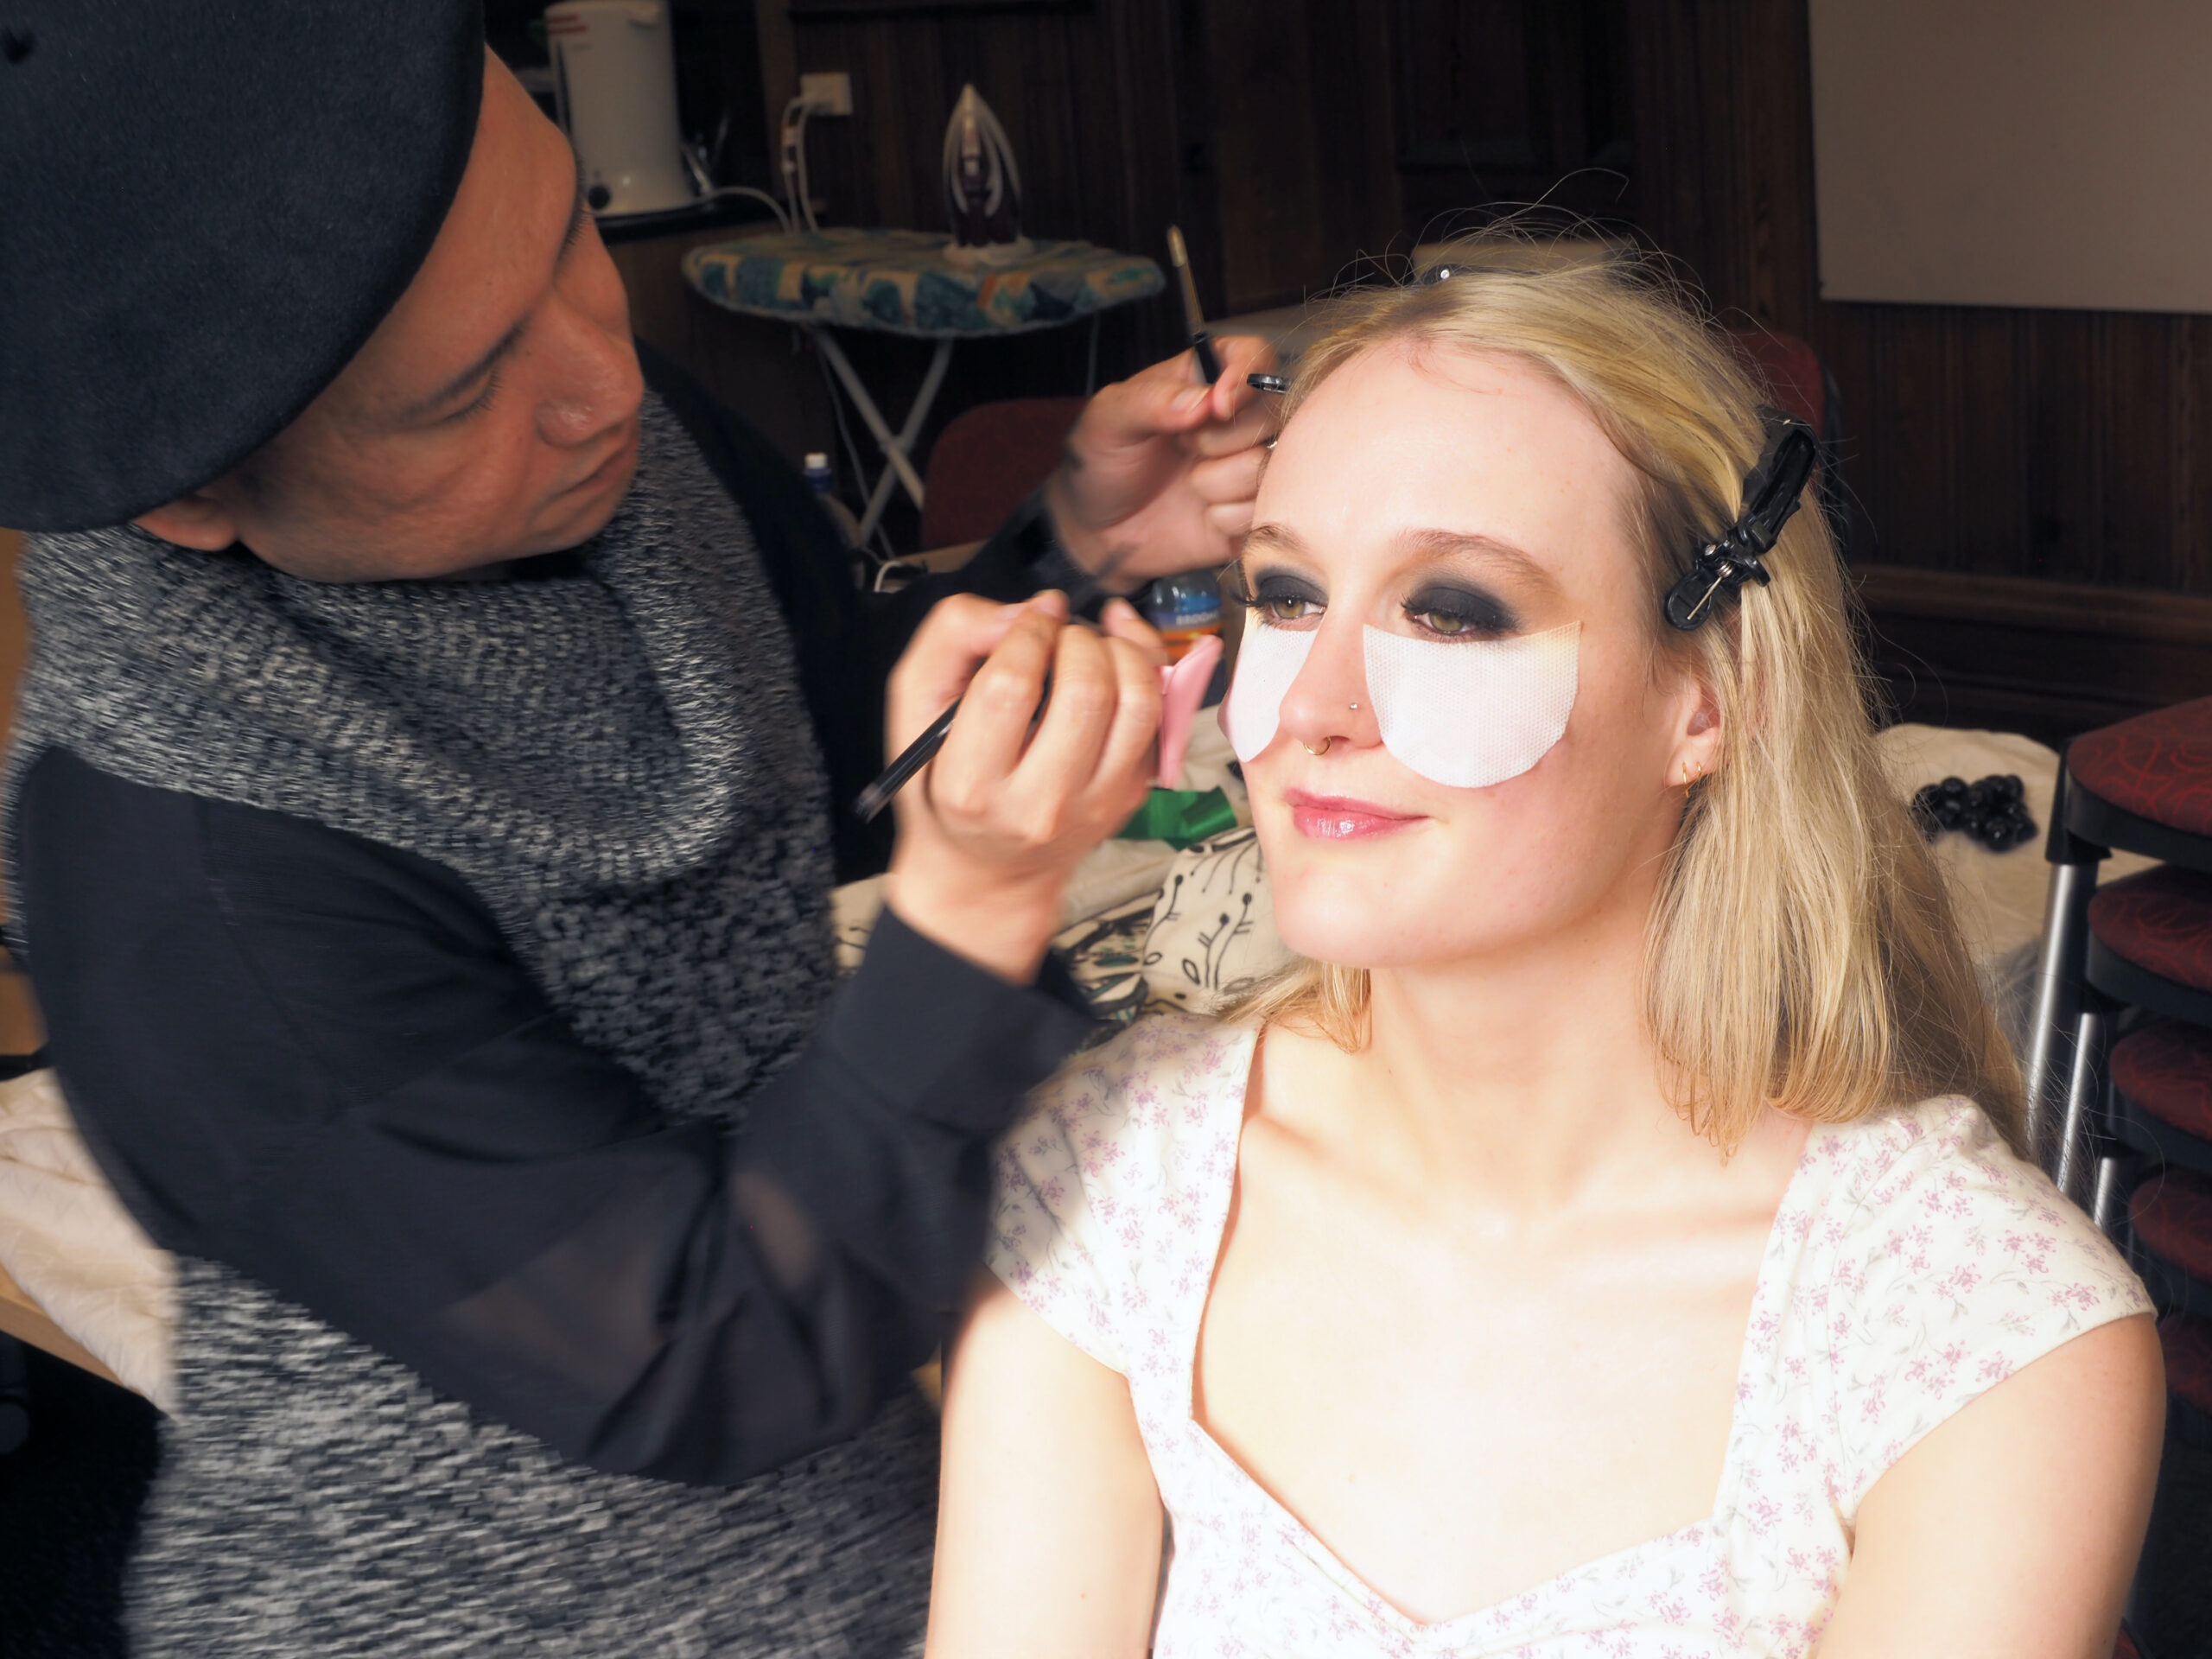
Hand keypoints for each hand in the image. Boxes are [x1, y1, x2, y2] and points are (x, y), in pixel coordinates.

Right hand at [884, 591, 1165, 982]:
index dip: (1027, 633)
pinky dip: (1148, 672)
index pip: (1012, 685)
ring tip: (1092, 645)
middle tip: (1058, 636)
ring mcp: (1094, 805)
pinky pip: (1159, 719)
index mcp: (972, 786)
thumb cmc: (943, 779)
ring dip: (1122, 651)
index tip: (1027, 622)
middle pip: (1086, 691)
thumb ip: (952, 637)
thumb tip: (1031, 609)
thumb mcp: (913, 705)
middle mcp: (1039, 805)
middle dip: (1077, 639)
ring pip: (1137, 704)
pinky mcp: (1130, 797)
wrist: (985, 868)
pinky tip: (1117, 658)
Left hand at [1046, 334, 1278, 589]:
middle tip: (1181, 449)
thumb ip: (1150, 401)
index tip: (1219, 405)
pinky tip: (1200, 517)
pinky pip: (1260, 510)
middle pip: (1270, 412)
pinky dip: (1224, 518)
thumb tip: (1202, 402)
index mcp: (1204, 380)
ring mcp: (1245, 466)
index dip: (1247, 377)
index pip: (1255, 356)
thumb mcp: (1108, 419)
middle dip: (1221, 439)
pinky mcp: (1251, 511)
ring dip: (1217, 482)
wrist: (1098, 532)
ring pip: (1265, 465)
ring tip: (1187, 485)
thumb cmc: (1102, 464)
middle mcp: (1235, 420)